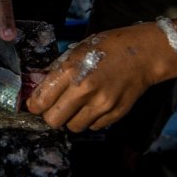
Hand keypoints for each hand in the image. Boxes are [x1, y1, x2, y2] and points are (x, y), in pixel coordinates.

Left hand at [26, 26, 158, 131]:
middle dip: (50, 115)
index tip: (36, 103)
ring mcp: (102, 104)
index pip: (40, 102)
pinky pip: (93, 126)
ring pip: (73, 127)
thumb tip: (38, 88)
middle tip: (55, 106)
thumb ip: (56, 72)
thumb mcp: (75, 52)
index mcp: (70, 72)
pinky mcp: (116, 114)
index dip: (34, 105)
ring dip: (71, 119)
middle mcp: (84, 90)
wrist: (142, 54)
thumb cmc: (106, 48)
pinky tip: (93, 105)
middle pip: (53, 121)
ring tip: (77, 105)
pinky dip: (89, 119)